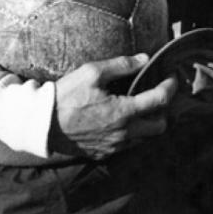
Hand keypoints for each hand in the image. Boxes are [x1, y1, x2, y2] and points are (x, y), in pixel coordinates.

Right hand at [50, 53, 177, 159]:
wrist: (40, 125)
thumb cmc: (65, 96)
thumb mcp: (92, 73)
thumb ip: (122, 65)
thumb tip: (145, 59)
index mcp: (123, 112)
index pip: (161, 100)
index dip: (171, 86)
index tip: (172, 77)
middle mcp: (123, 133)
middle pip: (160, 126)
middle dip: (165, 110)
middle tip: (158, 94)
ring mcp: (114, 147)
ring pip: (146, 138)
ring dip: (150, 123)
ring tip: (143, 106)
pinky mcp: (104, 154)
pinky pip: (129, 146)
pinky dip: (134, 133)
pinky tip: (125, 120)